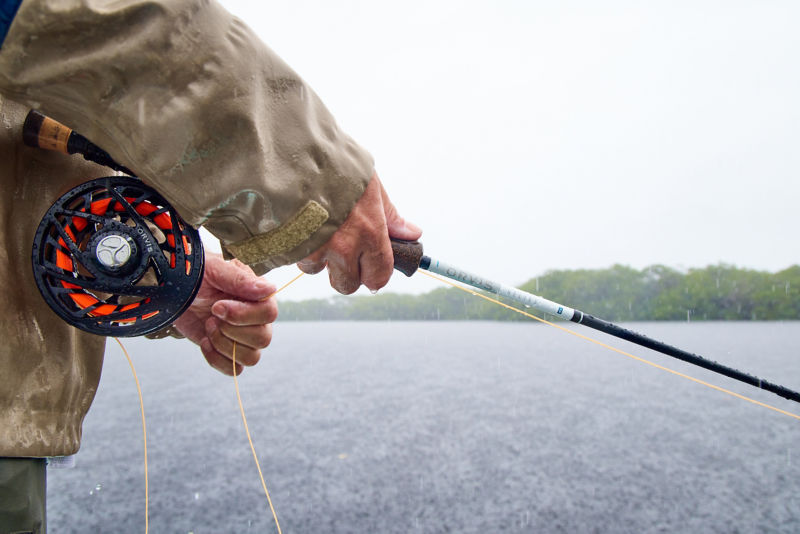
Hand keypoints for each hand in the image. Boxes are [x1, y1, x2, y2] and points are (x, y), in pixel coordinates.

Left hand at [173, 252, 277, 374]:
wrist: (175, 291)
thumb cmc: (197, 275)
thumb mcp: (215, 270)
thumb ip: (240, 280)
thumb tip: (270, 289)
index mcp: (259, 296)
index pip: (269, 313)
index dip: (243, 315)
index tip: (217, 306)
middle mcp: (257, 318)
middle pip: (263, 339)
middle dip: (231, 331)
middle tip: (211, 316)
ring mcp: (245, 337)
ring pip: (251, 358)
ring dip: (224, 345)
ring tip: (208, 326)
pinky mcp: (229, 352)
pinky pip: (235, 369)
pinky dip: (217, 360)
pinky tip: (204, 342)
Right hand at [297, 173, 421, 293]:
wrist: (294, 152)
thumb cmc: (336, 165)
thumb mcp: (371, 186)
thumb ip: (390, 215)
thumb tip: (411, 234)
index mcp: (370, 233)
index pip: (378, 277)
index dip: (375, 275)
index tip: (371, 268)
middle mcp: (343, 247)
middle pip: (347, 285)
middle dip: (346, 273)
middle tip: (344, 251)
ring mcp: (313, 249)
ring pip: (318, 272)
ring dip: (319, 258)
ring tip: (318, 229)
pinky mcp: (288, 246)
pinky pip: (295, 259)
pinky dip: (298, 247)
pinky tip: (300, 224)